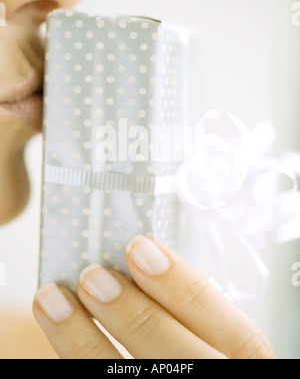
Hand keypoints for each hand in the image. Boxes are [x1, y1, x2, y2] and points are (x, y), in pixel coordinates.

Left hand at [33, 235, 275, 358]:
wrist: (171, 369)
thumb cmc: (189, 350)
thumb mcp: (205, 336)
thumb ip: (185, 314)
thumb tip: (139, 261)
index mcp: (247, 367)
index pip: (236, 334)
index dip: (185, 288)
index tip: (140, 247)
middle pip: (184, 363)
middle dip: (136, 316)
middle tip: (92, 275)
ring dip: (86, 342)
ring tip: (52, 299)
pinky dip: (78, 361)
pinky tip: (57, 332)